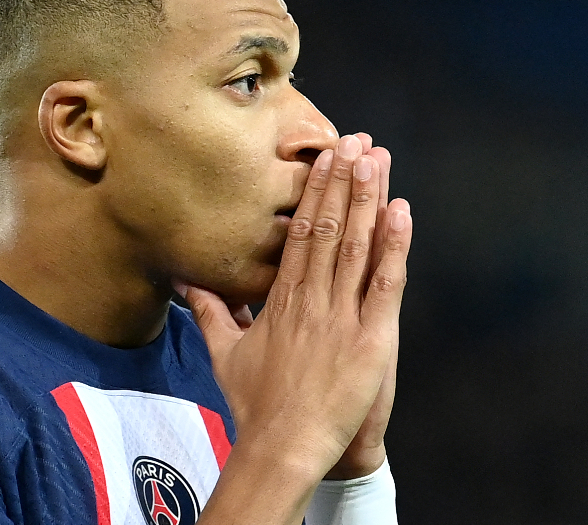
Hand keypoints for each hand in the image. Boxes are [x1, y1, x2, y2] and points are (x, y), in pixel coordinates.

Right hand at [176, 134, 411, 481]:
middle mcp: (311, 300)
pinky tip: (401, 211)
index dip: (316, 192)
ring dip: (367, 199)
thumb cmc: (256, 406)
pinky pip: (385, 285)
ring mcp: (341, 317)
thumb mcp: (225, 354)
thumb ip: (210, 313)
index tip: (325, 158)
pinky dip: (394, 247)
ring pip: (356, 246)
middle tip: (354, 140)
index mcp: (282, 299)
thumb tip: (186, 284)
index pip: (301, 233)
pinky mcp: (371, 339)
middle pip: (329, 228)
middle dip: (342, 182)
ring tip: (376, 158)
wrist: (283, 447)